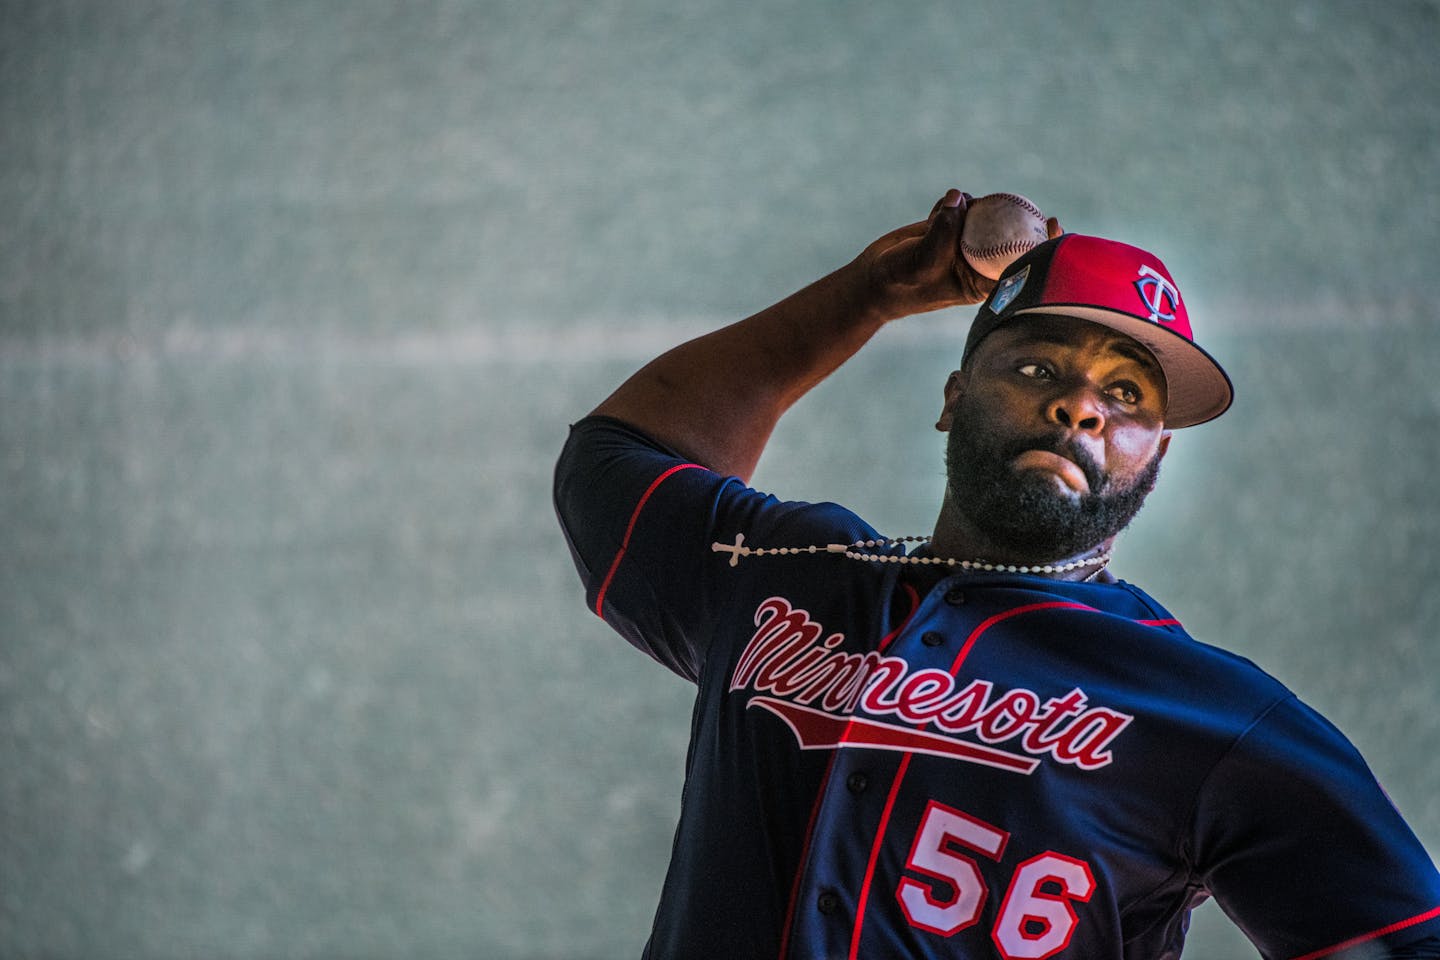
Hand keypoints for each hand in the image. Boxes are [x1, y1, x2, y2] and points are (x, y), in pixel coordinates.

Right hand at [857, 189, 1061, 320]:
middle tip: (1038, 208)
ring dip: (973, 206)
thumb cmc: (899, 282)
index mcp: (980, 282)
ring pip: (985, 214)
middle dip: (1020, 217)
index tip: (1054, 225)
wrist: (873, 278)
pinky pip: (961, 204)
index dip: (1041, 246)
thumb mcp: (921, 262)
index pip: (1018, 265)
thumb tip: (961, 198)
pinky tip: (934, 212)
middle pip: (1009, 235)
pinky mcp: (951, 226)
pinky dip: (950, 202)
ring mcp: (966, 242)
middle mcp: (978, 262)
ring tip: (943, 214)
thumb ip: (942, 232)